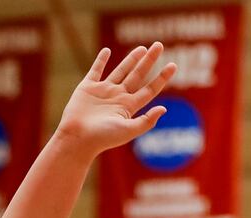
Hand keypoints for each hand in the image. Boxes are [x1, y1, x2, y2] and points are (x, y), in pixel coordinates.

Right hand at [55, 43, 177, 155]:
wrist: (77, 138)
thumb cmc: (102, 138)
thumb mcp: (128, 130)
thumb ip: (146, 121)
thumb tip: (164, 108)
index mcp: (129, 107)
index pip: (149, 90)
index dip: (162, 78)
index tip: (173, 65)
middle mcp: (118, 97)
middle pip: (138, 75)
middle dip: (149, 61)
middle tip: (159, 45)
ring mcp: (103, 92)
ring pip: (120, 71)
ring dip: (131, 59)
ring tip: (142, 48)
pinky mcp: (87, 88)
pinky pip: (95, 70)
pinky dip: (100, 61)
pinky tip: (107, 51)